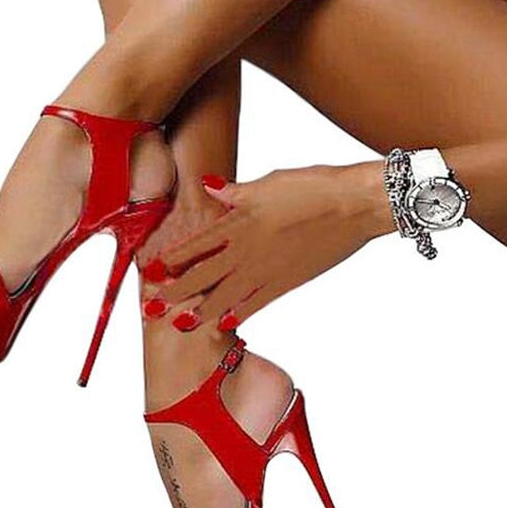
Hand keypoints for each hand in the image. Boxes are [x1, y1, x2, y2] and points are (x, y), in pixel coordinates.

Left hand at [143, 163, 394, 330]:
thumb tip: (207, 185)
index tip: (151, 270)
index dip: (172, 259)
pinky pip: (257, 303)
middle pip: (202, 275)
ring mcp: (267, 270)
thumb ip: (234, 191)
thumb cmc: (313, 187)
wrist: (355, 205)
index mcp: (240, 222)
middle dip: (175, 293)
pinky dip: (240, 314)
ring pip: (225, 296)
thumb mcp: (268, 183)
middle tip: (151, 308)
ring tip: (180, 325)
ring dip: (200, 311)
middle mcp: (247, 250)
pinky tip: (226, 324)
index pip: (196, 244)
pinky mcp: (287, 282)